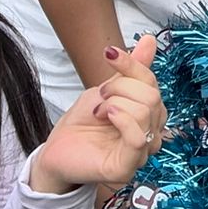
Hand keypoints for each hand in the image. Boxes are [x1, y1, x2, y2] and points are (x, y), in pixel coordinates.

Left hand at [31, 35, 165, 193]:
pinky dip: (121, 118)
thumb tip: (150, 40)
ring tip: (97, 111)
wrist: (55, 150)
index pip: (152, 83)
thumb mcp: (107, 89)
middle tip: (100, 96)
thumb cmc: (82, 123)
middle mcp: (152, 135)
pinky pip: (137, 138)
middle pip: (152, 96)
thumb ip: (131, 70)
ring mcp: (141, 153)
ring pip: (145, 112)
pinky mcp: (126, 168)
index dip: (132, 65)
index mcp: (150, 115)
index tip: (109, 54)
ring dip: (115, 103)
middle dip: (121, 87)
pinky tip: (105, 115)